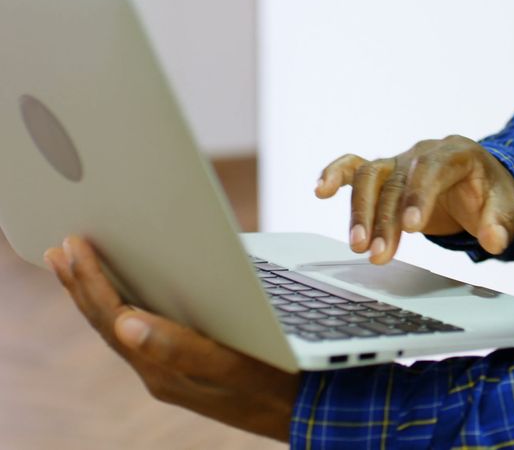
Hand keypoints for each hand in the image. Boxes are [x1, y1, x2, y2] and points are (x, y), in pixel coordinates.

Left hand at [44, 236, 299, 441]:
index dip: (90, 282)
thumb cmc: (278, 385)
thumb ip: (179, 349)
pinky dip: (123, 308)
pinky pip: (142, 336)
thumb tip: (125, 322)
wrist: (309, 413)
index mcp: (164, 371)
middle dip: (81, 286)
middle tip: (59, 249)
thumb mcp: (231, 367)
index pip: (113, 319)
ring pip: (122, 330)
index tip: (72, 245)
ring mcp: (172, 374)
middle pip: (108, 325)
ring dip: (96, 296)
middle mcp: (160, 374)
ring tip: (75, 267)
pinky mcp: (188, 370)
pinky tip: (126, 296)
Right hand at [315, 135, 513, 263]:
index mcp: (457, 154)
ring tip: (358, 247)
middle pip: (396, 181)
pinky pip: (355, 167)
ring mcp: (400, 161)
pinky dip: (335, 174)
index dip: (419, 195)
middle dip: (386, 219)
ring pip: (370, 178)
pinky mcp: (385, 172)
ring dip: (360, 212)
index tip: (411, 226)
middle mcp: (423, 153)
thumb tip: (494, 241)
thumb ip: (500, 224)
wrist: (482, 180)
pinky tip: (320, 190)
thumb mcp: (507, 208)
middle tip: (379, 254)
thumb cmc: (491, 193)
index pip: (432, 170)